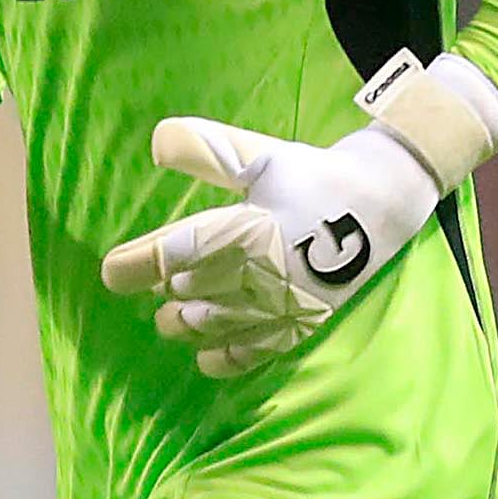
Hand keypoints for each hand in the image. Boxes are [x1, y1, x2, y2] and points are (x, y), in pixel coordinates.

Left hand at [98, 54, 497, 377]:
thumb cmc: (315, 176)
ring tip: (179, 313)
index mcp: (242, 230)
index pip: (171, 255)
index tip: (113, 271)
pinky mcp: (299, 326)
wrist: (384, 203)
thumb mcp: (262, 155)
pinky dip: (222, 358)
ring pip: (211, 327)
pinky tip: (205, 356)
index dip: (133, 266)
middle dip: (166, 288)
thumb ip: (207, 149)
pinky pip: (252, 354)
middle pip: (185, 294)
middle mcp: (255, 275)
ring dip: (186, 322)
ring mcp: (278, 306)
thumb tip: (156, 141)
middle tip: (164, 279)